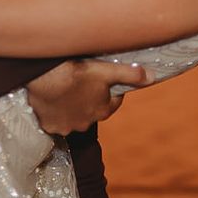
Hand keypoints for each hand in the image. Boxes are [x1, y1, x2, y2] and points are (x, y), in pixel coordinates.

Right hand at [24, 58, 149, 134]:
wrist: (44, 77)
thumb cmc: (77, 72)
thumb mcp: (107, 70)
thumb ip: (131, 74)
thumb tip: (152, 77)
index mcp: (102, 111)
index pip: (112, 101)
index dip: (109, 89)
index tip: (102, 79)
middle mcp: (86, 124)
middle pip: (91, 110)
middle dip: (89, 99)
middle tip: (81, 81)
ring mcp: (67, 126)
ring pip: (72, 116)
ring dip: (70, 107)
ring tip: (64, 89)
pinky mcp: (49, 126)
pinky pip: (54, 119)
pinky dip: (54, 111)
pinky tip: (51, 98)